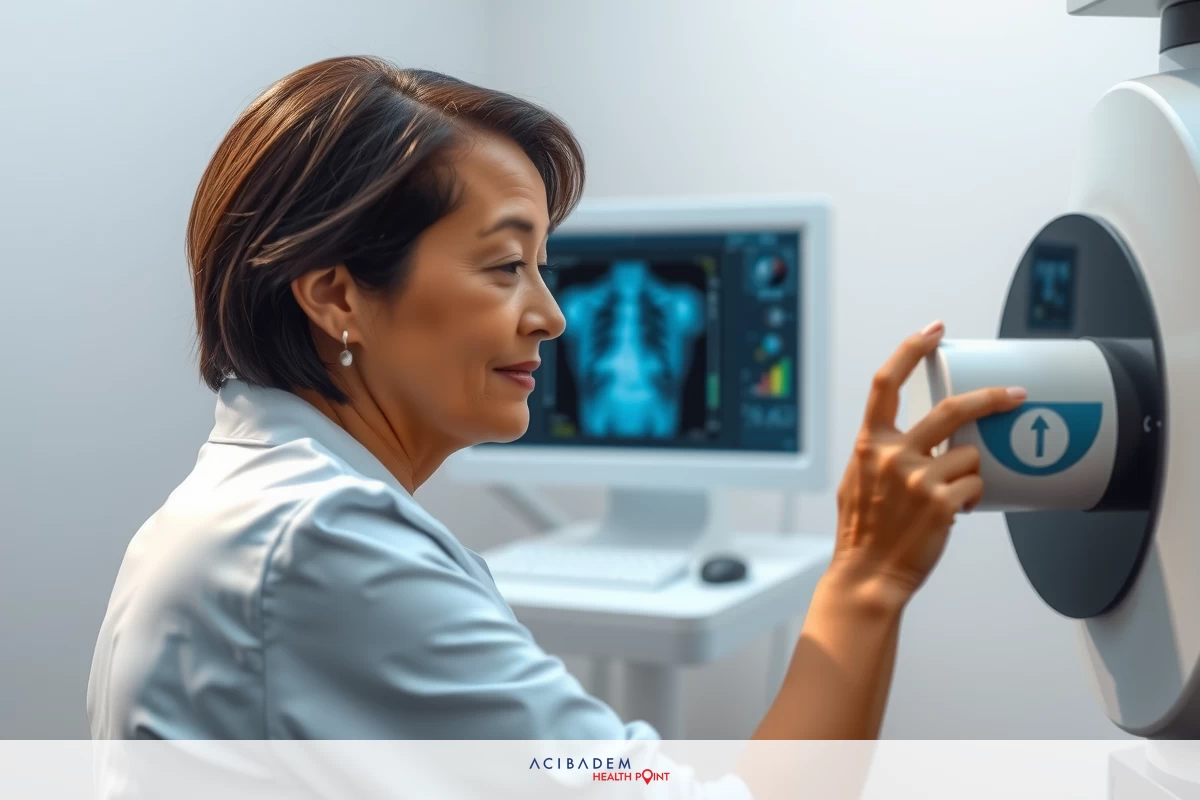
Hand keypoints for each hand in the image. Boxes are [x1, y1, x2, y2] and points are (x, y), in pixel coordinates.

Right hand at [830, 321, 1026, 604]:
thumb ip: (882, 454)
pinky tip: (954, 512)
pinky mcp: (941, 503)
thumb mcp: (858, 480)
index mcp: (869, 442)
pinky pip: (976, 487)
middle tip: (1016, 396)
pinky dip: (972, 497)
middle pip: (953, 409)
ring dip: (971, 473)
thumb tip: (918, 441)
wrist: (867, 575)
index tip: (934, 331)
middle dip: (992, 398)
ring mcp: (917, 478)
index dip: (912, 349)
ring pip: (970, 456)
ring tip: (952, 494)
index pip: (887, 382)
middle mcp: (892, 454)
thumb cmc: (863, 531)